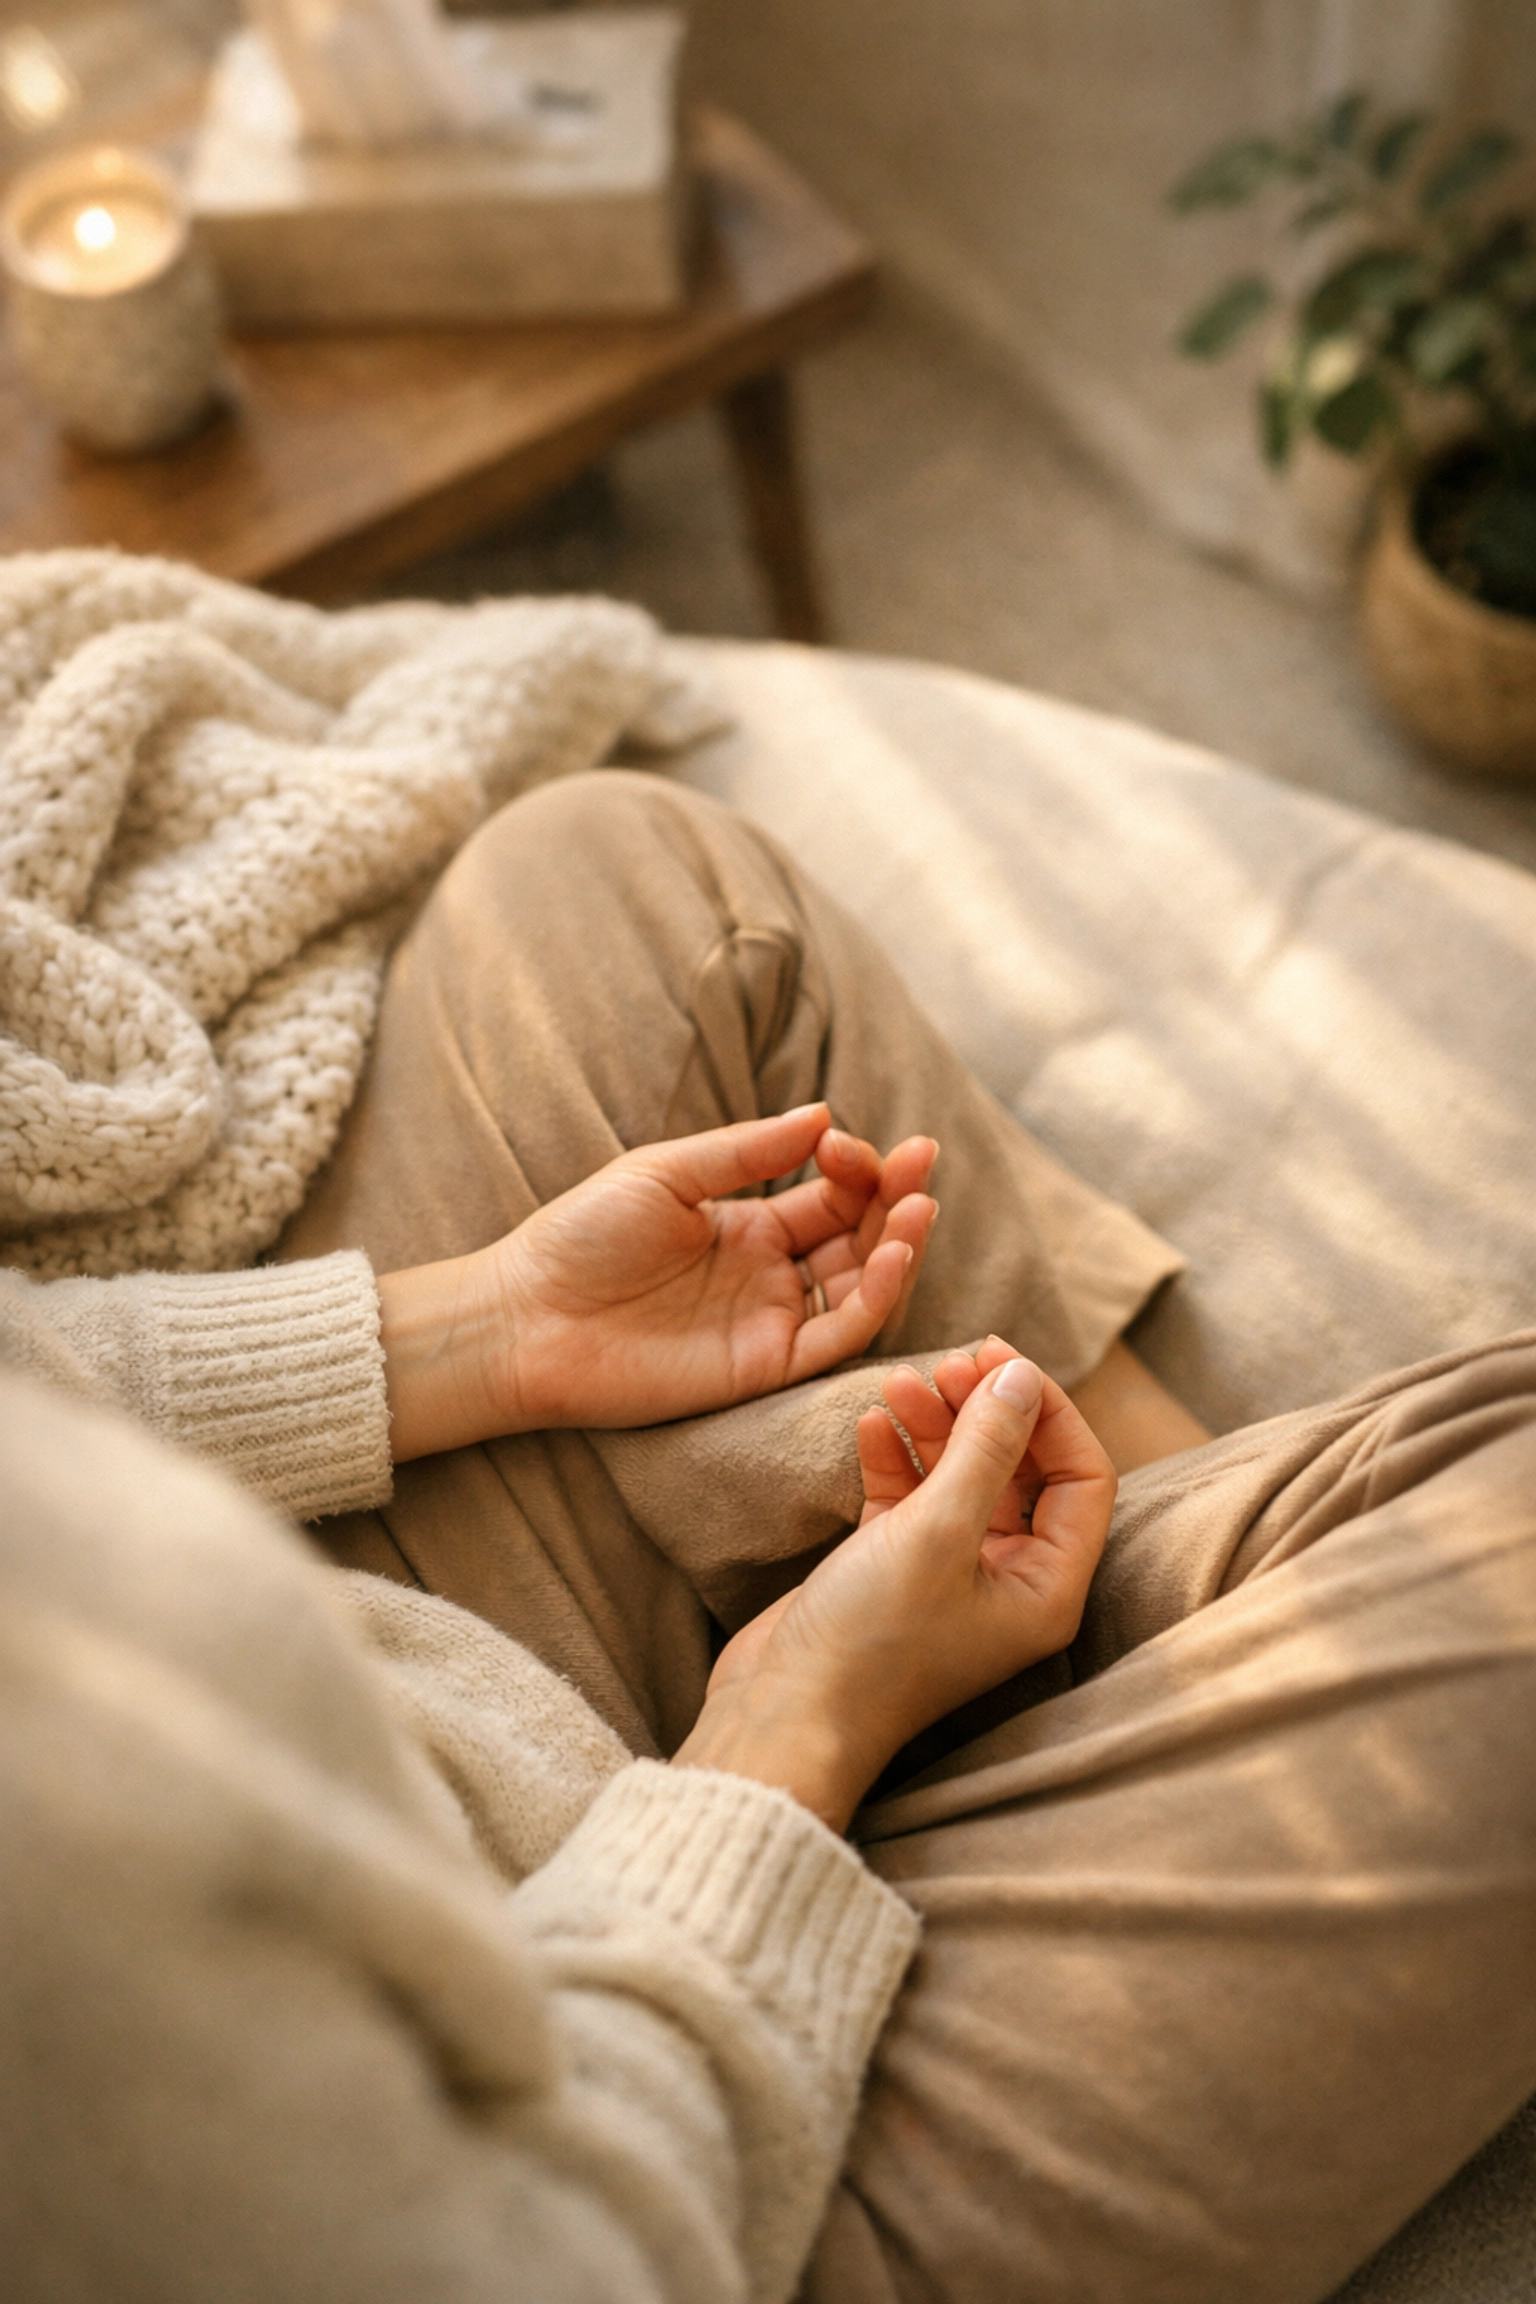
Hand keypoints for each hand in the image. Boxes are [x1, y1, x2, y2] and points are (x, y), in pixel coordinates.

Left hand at [377, 1103, 937, 1458]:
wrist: (527, 1317)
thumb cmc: (580, 1238)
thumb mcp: (665, 1174)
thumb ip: (746, 1152)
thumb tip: (822, 1112)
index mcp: (745, 1225)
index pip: (828, 1194)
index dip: (853, 1165)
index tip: (853, 1141)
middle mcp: (768, 1273)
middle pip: (856, 1236)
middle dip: (892, 1197)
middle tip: (921, 1162)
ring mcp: (770, 1320)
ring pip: (860, 1285)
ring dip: (898, 1245)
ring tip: (917, 1205)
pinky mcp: (765, 1366)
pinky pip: (838, 1335)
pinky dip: (875, 1296)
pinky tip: (893, 1254)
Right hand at [673, 1338, 1116, 1832]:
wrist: (782, 1715)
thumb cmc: (873, 1641)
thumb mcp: (938, 1532)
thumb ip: (986, 1447)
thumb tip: (1022, 1376)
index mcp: (1047, 1588)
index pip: (1082, 1478)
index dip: (1049, 1412)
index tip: (999, 1362)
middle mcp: (1008, 1582)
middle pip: (1020, 1470)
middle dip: (987, 1410)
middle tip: (949, 1362)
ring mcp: (949, 1575)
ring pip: (961, 1476)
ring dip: (936, 1424)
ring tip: (899, 1381)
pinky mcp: (893, 1568)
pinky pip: (910, 1496)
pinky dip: (896, 1456)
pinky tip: (872, 1422)